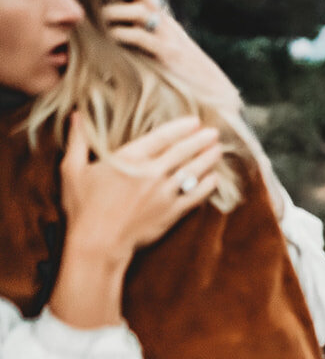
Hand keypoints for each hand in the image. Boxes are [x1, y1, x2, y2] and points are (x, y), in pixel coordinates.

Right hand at [60, 113, 221, 253]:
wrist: (98, 243)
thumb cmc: (82, 207)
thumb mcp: (72, 169)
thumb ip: (79, 140)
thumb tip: (77, 115)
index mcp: (129, 159)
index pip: (162, 137)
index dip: (181, 128)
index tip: (194, 122)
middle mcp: (151, 173)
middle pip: (183, 152)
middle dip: (200, 141)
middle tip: (213, 133)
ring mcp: (164, 193)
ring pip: (193, 171)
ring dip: (207, 160)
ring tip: (218, 151)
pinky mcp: (172, 213)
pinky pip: (195, 196)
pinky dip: (207, 186)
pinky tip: (214, 179)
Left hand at [99, 0, 241, 111]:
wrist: (219, 96)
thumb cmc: (191, 81)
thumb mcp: (171, 57)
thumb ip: (151, 45)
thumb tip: (119, 41)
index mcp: (168, 26)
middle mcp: (169, 27)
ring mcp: (170, 39)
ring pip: (139, 12)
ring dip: (116, 12)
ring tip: (102, 19)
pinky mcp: (169, 55)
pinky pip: (141, 37)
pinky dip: (123, 35)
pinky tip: (113, 38)